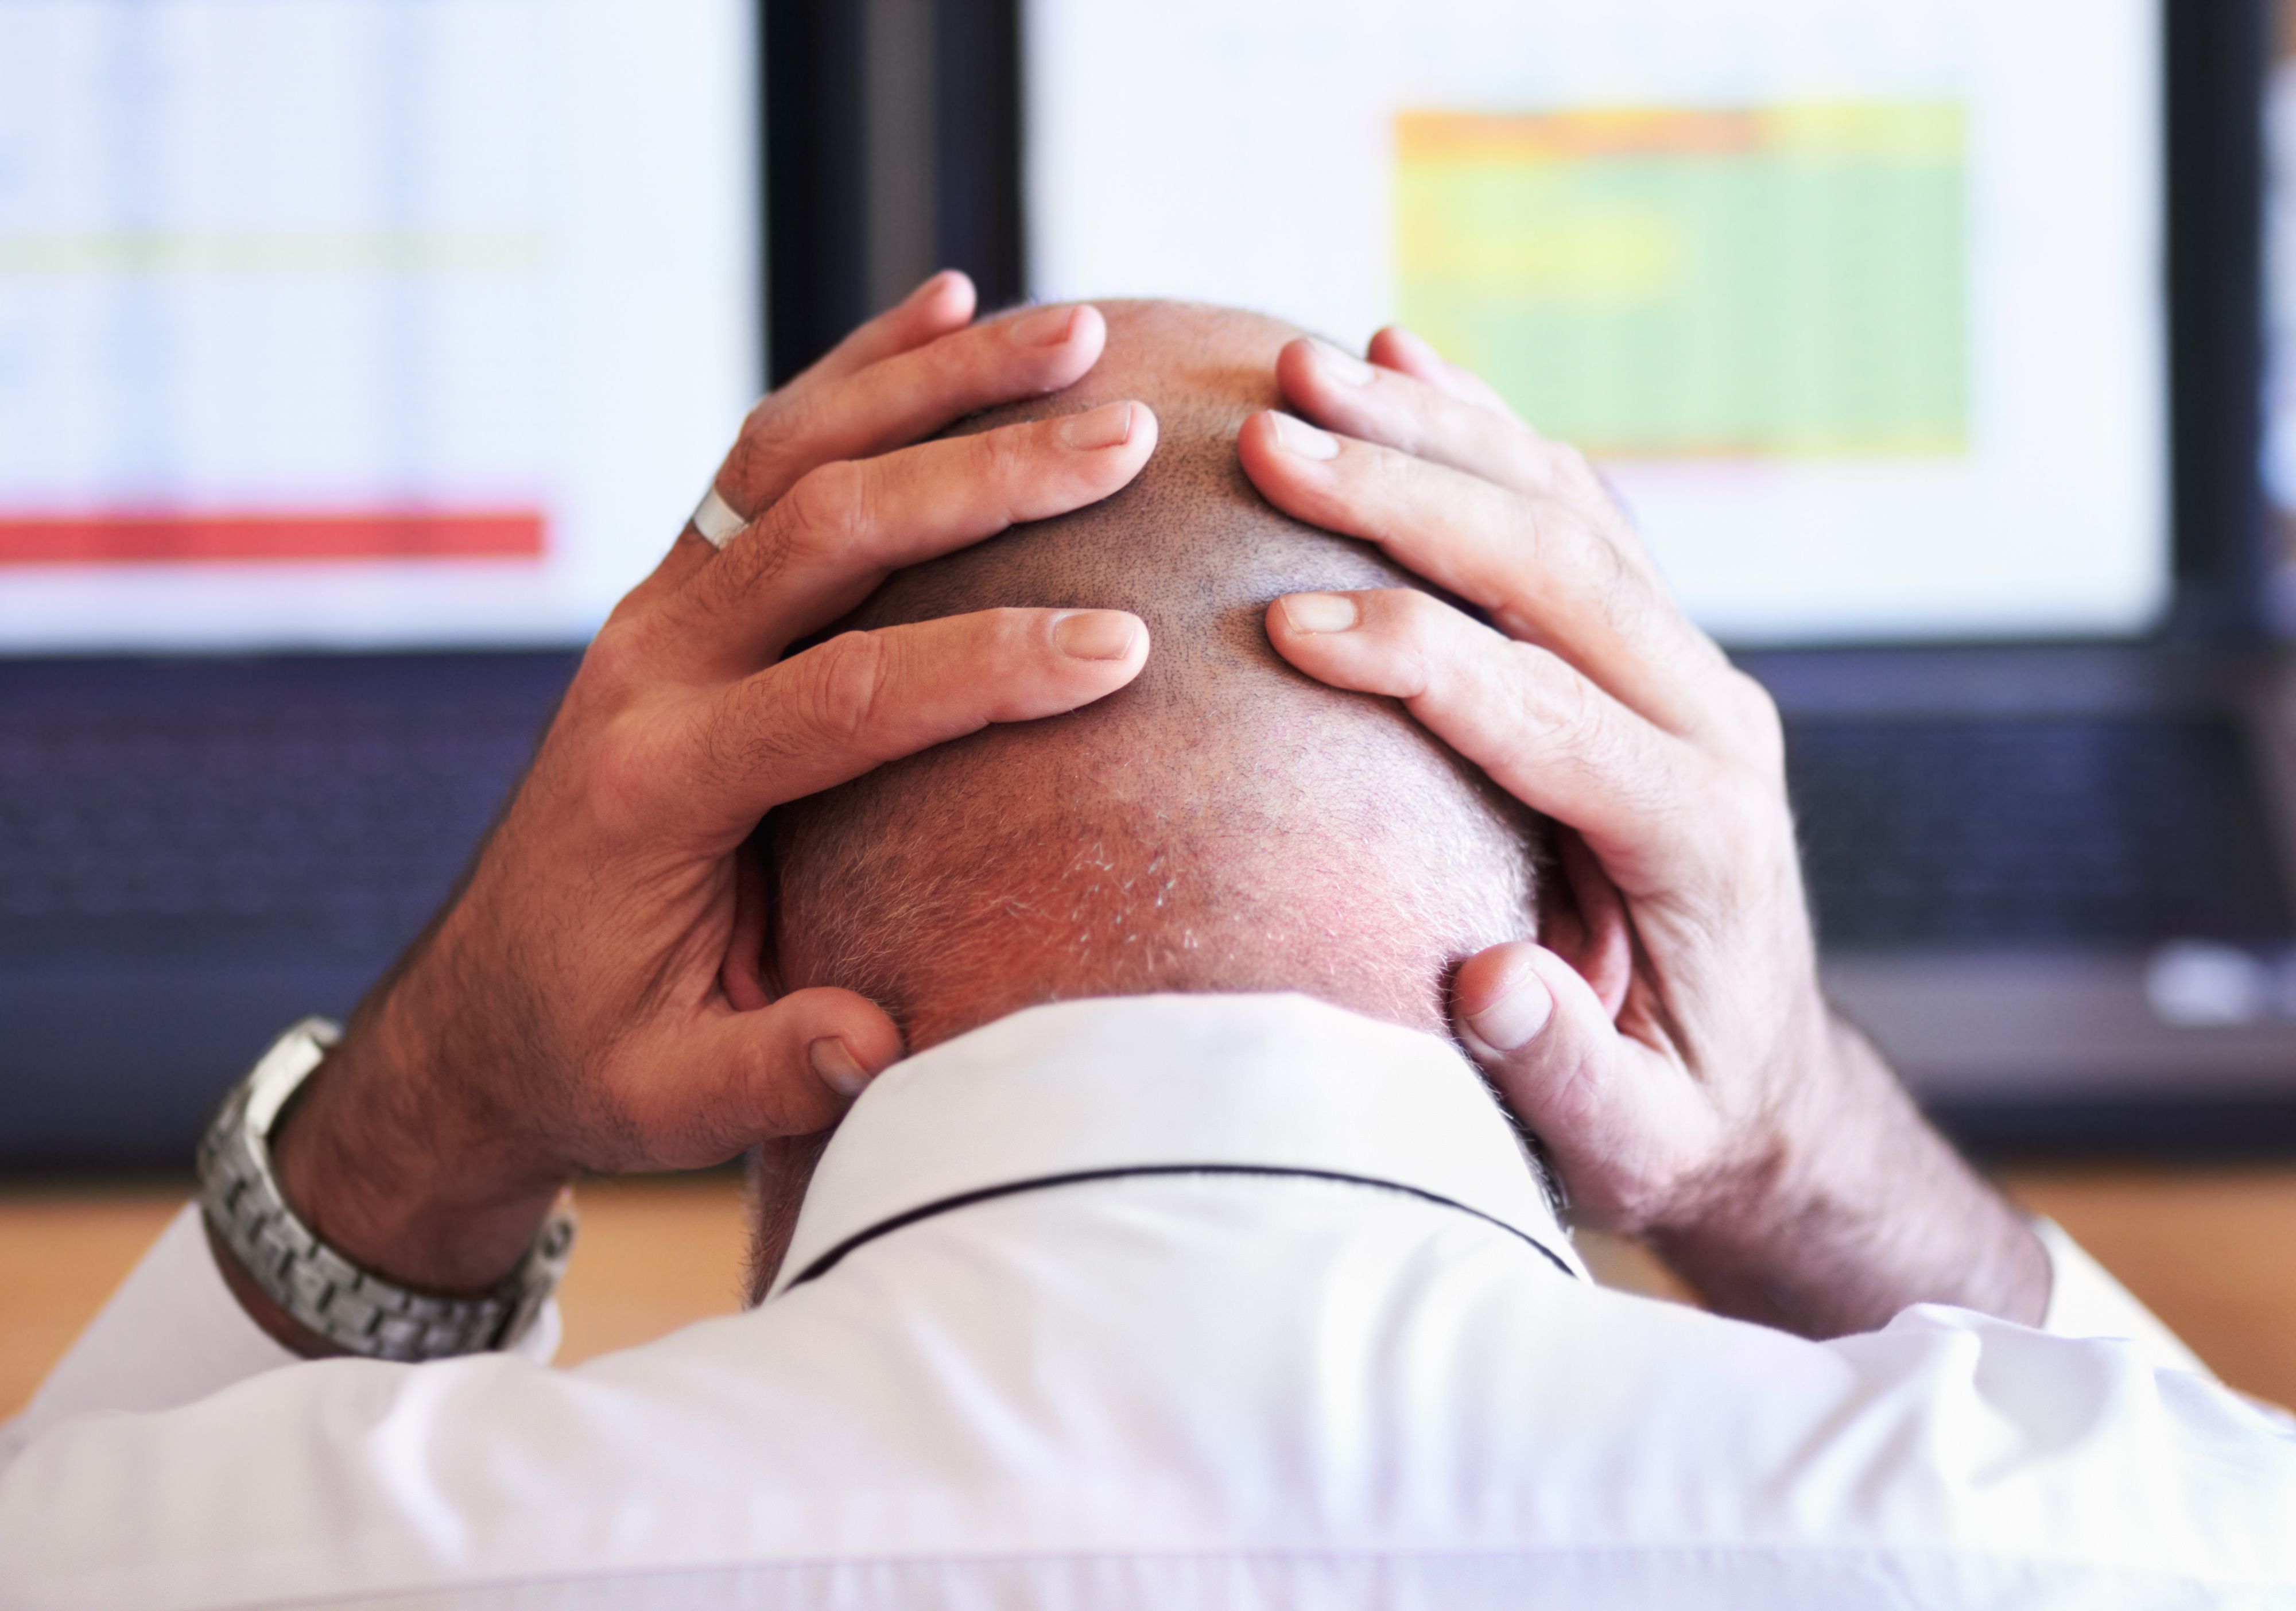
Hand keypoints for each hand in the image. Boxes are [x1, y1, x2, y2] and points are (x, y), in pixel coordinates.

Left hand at [262, 275, 1158, 1311]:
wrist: (481, 1012)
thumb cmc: (590, 1053)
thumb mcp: (664, 1099)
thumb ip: (771, 1073)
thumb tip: (882, 1049)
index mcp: (659, 787)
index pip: (843, 694)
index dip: (985, 668)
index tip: (1119, 651)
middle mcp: (649, 668)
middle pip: (823, 527)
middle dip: (983, 476)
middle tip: (1125, 439)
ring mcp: (658, 615)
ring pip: (795, 454)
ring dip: (933, 383)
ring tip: (1075, 332)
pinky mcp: (679, 596)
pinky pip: (764, 459)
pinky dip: (855, 375)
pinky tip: (941, 307)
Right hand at [1240, 329, 2046, 1337]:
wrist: (1765, 1084)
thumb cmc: (1676, 1118)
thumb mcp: (1637, 1144)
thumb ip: (1567, 1074)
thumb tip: (1485, 985)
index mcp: (1697, 837)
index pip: (1545, 715)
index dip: (1416, 662)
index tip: (1283, 624)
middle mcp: (1709, 724)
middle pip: (1555, 569)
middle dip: (1406, 495)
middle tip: (1264, 436)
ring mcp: (1689, 673)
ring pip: (1563, 510)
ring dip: (1434, 430)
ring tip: (1305, 366)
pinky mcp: (1655, 650)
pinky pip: (1574, 510)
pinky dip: (1485, 432)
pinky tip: (1405, 362)